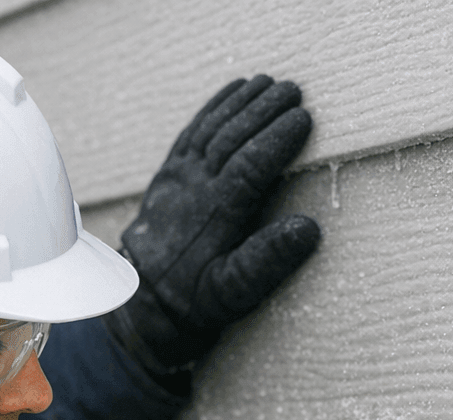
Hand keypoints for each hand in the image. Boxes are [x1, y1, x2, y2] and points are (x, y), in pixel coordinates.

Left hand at [105, 75, 320, 374]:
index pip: (250, 164)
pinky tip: (234, 89)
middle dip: (263, 109)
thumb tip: (308, 228)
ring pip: (211, 127)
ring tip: (269, 82)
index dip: (277, 139)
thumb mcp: (234, 293)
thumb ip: (268, 261)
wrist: (143, 304)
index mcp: (215, 214)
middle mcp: (194, 188)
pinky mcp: (169, 173)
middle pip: (230, 137)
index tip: (304, 118)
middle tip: (294, 90)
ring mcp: (178, 177)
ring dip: (241, 102)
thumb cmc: (196, 301)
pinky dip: (214, 107)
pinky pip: (192, 130)